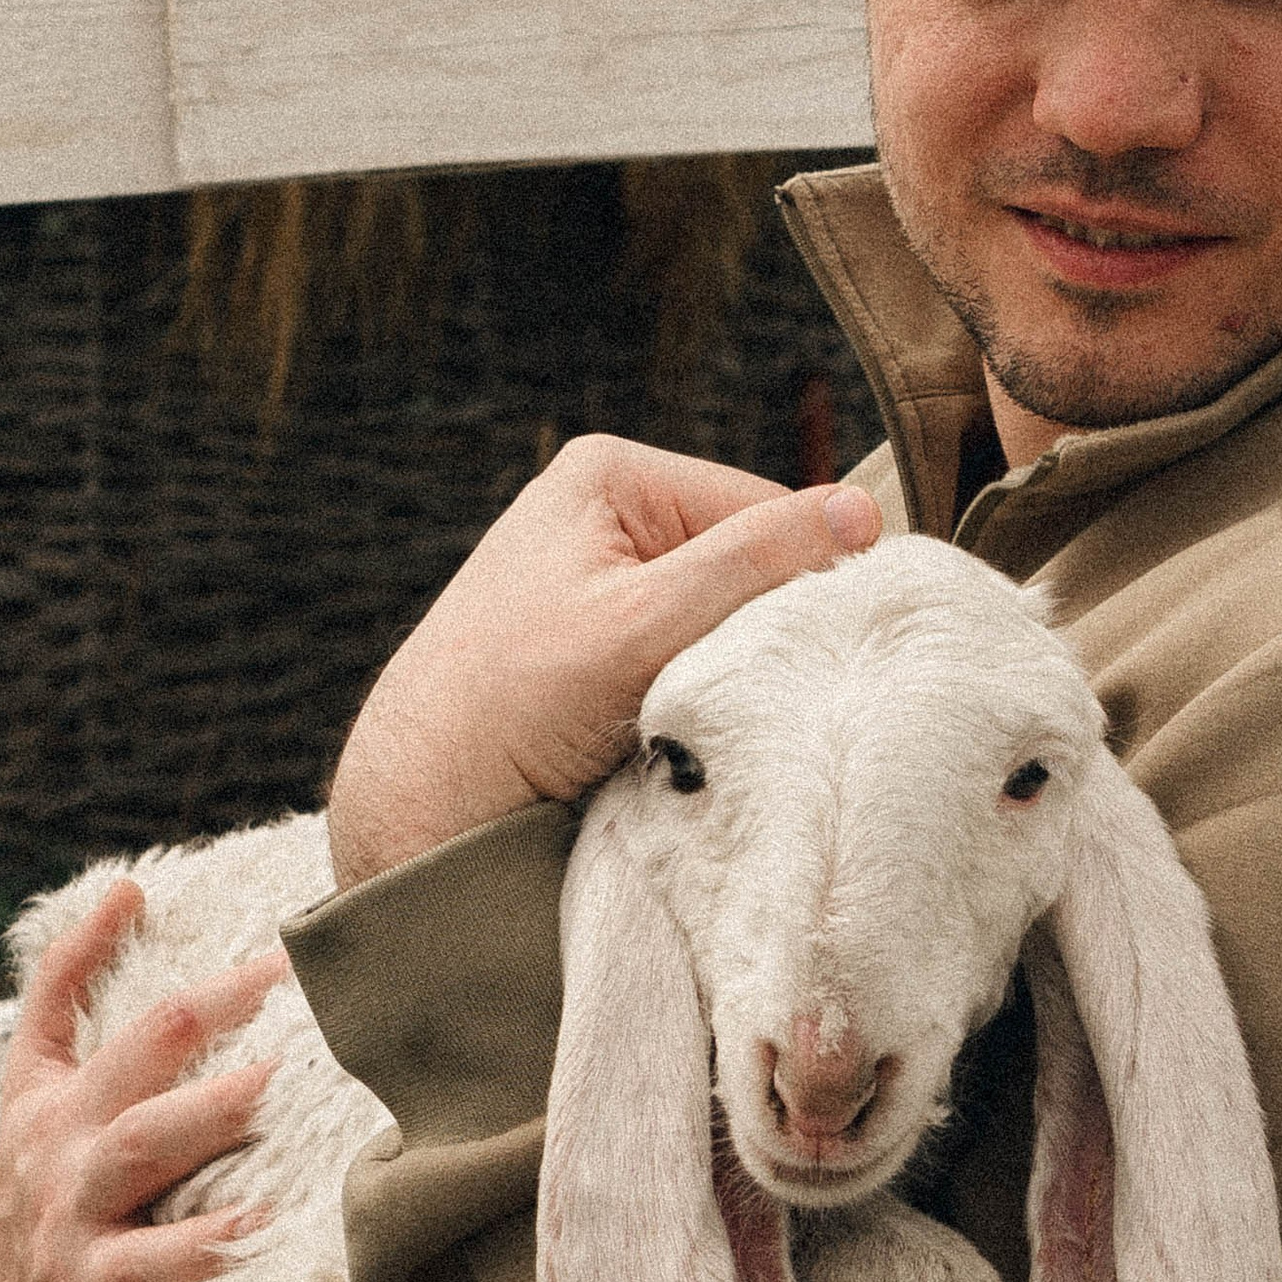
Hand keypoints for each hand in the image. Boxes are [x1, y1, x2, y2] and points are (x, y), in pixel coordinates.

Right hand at [0, 880, 287, 1281]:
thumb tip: (126, 887)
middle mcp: (67, 1185)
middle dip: (212, 1109)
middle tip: (283, 1078)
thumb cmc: (42, 1171)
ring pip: (141, 1256)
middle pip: (143, 1137)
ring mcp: (77, 1268)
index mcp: (61, 1112)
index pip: (135, 1038)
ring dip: (201, 1246)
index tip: (280, 964)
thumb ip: (71, 981)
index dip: (204, 1000)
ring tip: (263, 1228)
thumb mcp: (34, 1076)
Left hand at [328, 432, 881, 884]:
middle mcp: (605, 516)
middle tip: (735, 694)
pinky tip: (669, 732)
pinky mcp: (597, 648)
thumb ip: (754, 562)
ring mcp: (599, 582)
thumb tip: (863, 515)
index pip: (762, 510)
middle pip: (742, 566)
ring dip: (721, 674)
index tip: (800, 653)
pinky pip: (682, 661)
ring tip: (690, 717)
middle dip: (751, 633)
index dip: (796, 581)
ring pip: (718, 622)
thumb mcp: (643, 623)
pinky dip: (690, 699)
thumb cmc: (505, 705)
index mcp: (611, 475)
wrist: (417, 806)